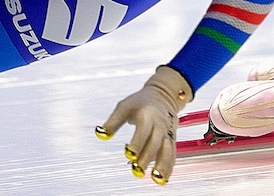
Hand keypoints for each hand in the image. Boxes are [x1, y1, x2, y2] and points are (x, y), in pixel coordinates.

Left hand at [96, 65, 191, 184]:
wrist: (164, 95)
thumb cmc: (141, 102)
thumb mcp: (124, 106)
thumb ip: (113, 122)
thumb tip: (100, 134)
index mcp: (147, 115)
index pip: (143, 130)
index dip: (136, 142)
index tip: (128, 154)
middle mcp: (160, 125)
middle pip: (154, 143)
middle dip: (146, 157)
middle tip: (136, 170)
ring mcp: (167, 133)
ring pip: (167, 150)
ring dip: (163, 165)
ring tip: (156, 178)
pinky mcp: (172, 140)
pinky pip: (172, 154)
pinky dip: (169, 167)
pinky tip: (163, 179)